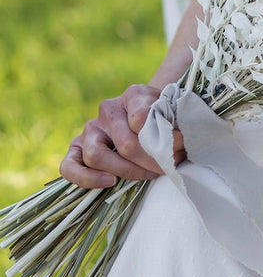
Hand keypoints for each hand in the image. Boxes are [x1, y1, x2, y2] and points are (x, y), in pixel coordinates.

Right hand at [59, 84, 185, 188]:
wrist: (150, 117)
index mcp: (133, 95)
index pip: (143, 118)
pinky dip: (87, 178)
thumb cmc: (164, 116)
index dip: (165, 138)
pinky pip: (69, 166)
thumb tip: (170, 141)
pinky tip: (110, 181)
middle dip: (150, 161)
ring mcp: (90, 129)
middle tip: (167, 167)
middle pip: (125, 144)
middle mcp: (108, 110)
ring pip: (96, 156)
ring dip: (126, 171)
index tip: (180, 146)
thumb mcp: (174, 112)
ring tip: (147, 174)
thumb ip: (172, 122)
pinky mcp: (77, 148)